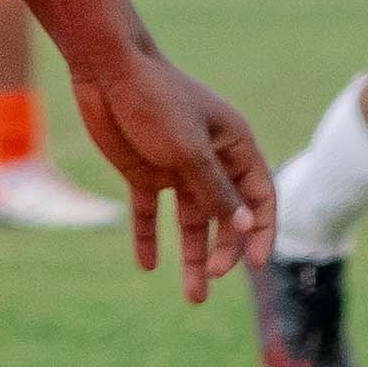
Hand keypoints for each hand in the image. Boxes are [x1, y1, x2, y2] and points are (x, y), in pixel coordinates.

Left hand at [55, 30, 273, 299]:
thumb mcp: (189, 151)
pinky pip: (151, 213)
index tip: (256, 264)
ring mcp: (176, 167)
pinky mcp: (144, 172)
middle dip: (225, 248)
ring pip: (191, 221)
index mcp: (235, 145)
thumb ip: (215, 191)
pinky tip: (148, 265)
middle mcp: (210, 159)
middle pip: (227, 215)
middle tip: (214, 277)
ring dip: (194, 256)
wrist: (106, 70)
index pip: (260, 196)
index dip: (261, 231)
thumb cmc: (156, 100)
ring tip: (194, 296)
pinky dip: (150, 237)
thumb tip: (244, 227)